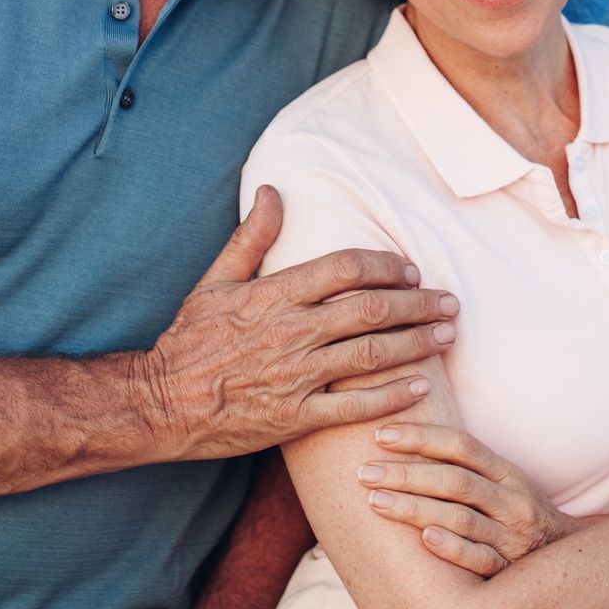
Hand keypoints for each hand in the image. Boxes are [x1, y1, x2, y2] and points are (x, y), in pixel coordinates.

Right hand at [143, 186, 460, 459]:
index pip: (345, 268)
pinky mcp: (294, 418)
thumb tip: (273, 190)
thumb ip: (251, 237)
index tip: (410, 269)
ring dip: (417, 343)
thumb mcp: (214, 281)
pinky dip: (392, 396)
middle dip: (418, 303)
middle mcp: (290, 332)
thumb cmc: (188, 340)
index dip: (386, 265)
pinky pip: (354, 406)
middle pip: (371, 309)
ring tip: (447, 336)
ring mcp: (294, 376)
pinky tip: (422, 387)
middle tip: (449, 302)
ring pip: (371, 354)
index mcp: (273, 294)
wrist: (159, 403)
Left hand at [356, 422, 576, 575]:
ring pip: (461, 518)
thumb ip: (466, 465)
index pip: (461, 445)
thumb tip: (407, 440)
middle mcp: (511, 501)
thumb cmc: (517, 514)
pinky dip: (453, 549)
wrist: (568, 561)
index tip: (381, 435)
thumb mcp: (503, 482)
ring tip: (375, 502)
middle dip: (406, 474)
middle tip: (364, 472)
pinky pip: (480, 560)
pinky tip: (425, 540)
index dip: (421, 436)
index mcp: (507, 472)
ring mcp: (511, 537)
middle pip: (454, 480)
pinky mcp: (509, 571)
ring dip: (415, 509)